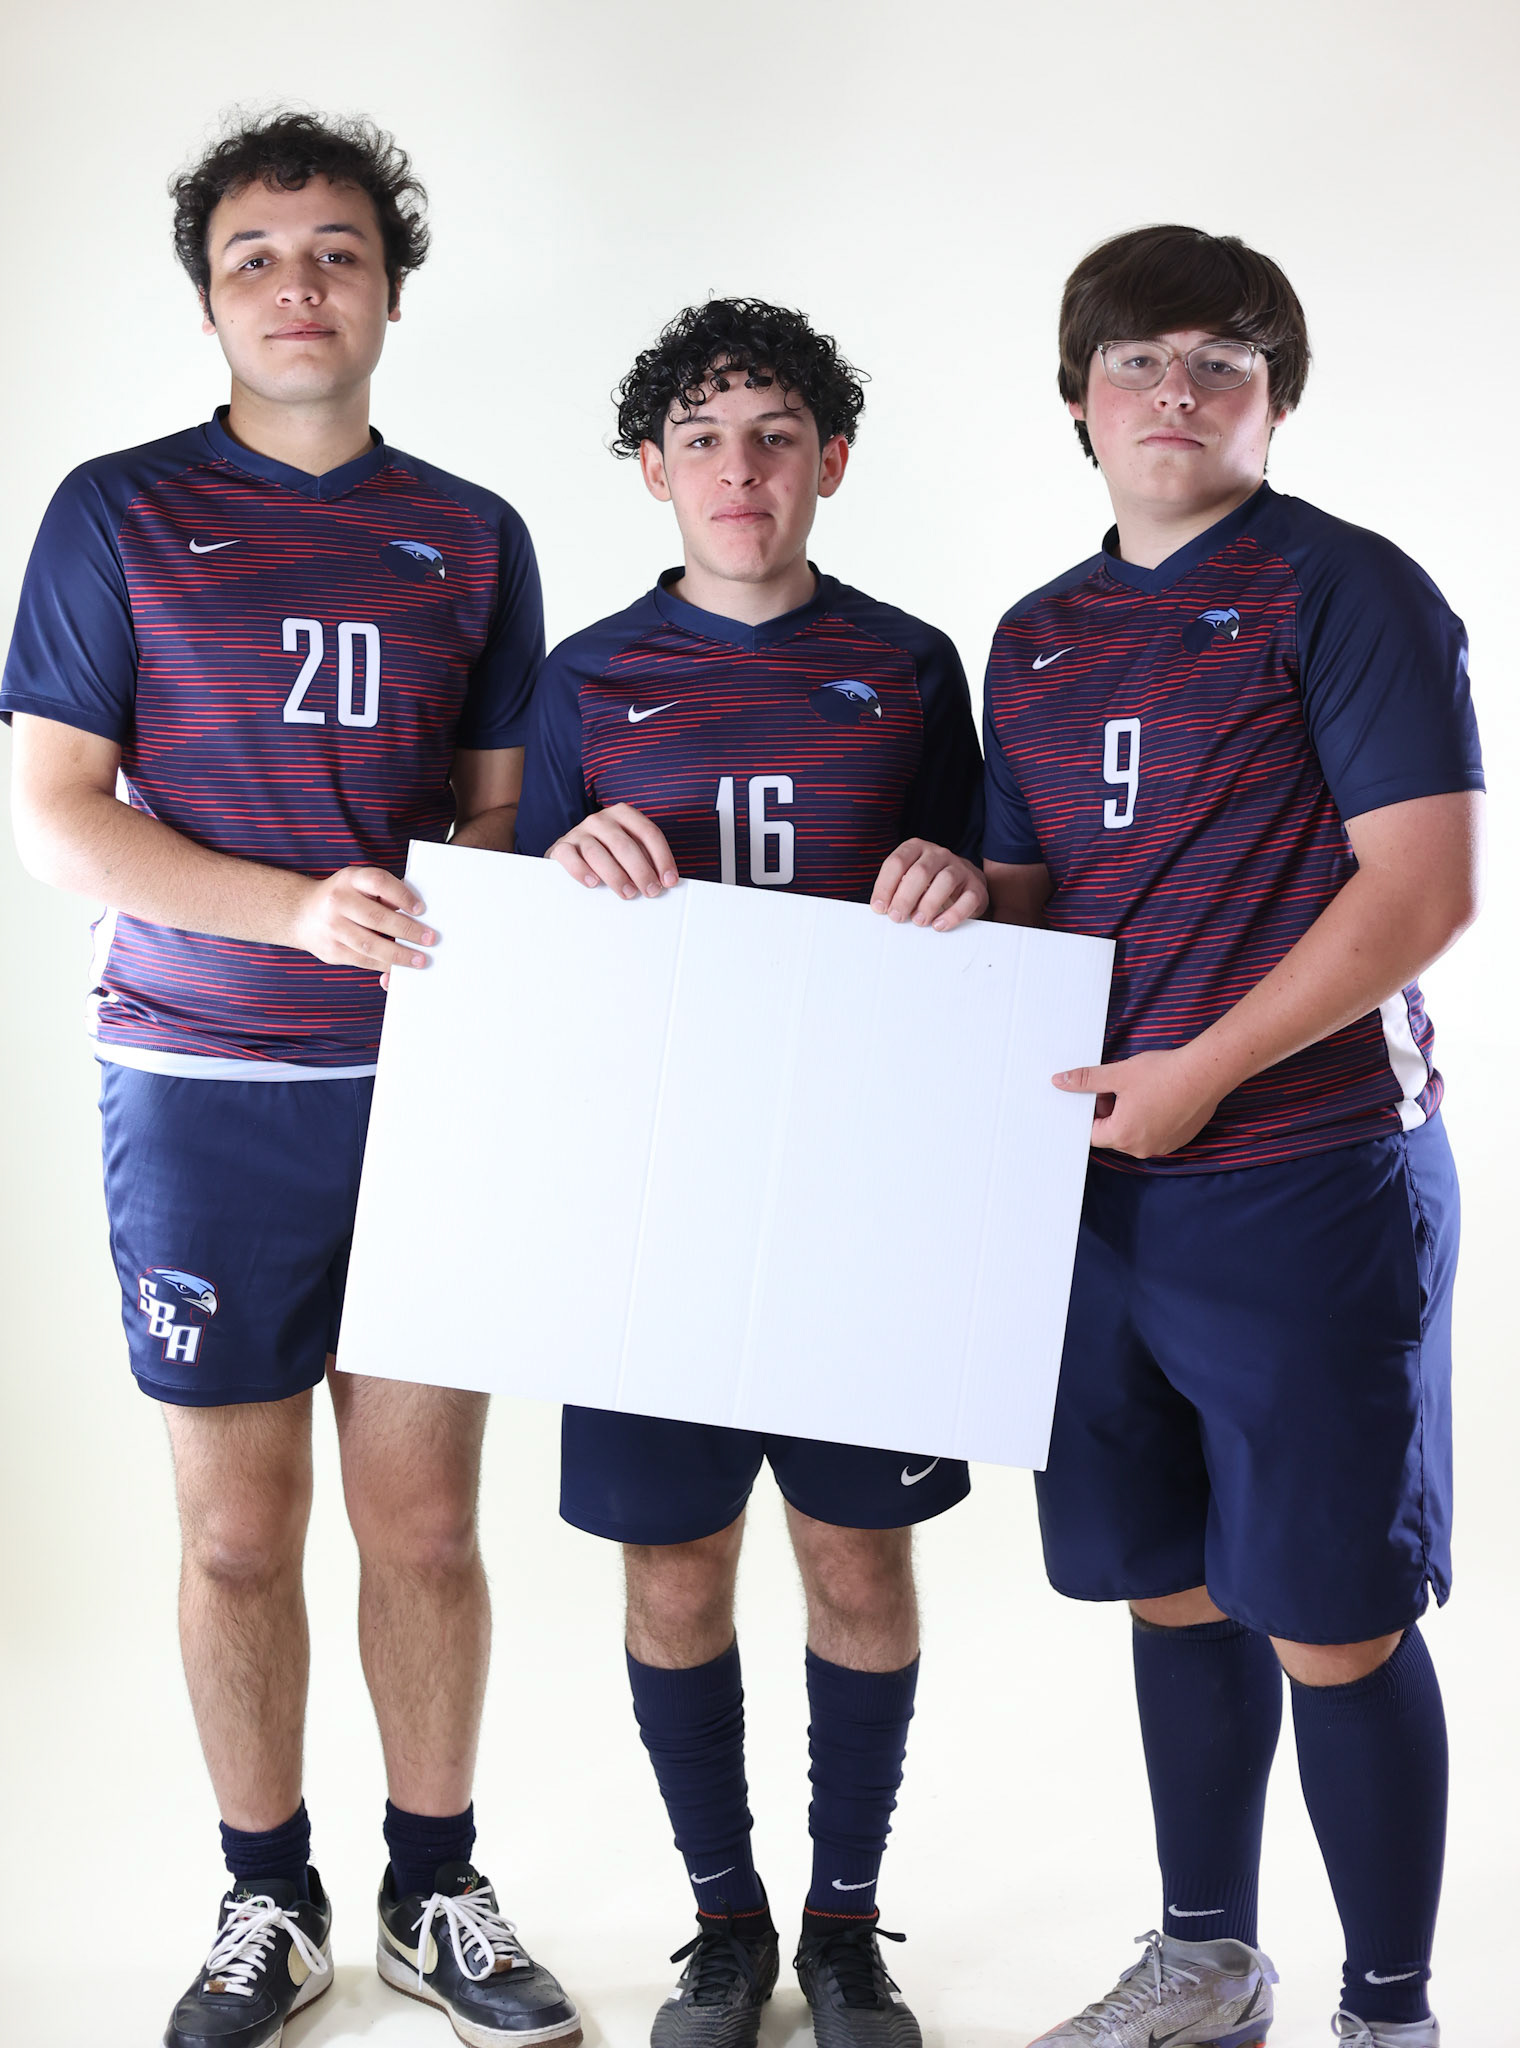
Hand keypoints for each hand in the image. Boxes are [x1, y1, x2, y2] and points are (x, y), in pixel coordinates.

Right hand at [289, 866, 435, 977]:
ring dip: (399, 955)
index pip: (379, 882)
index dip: (402, 895)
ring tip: (419, 960)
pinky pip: (363, 960)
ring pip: (370, 945)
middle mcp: (337, 901)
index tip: (421, 909)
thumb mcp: (359, 884)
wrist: (301, 913)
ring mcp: (332, 928)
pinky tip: (399, 967)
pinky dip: (384, 965)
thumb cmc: (343, 897)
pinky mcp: (331, 951)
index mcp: (349, 879)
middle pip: (377, 918)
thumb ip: (383, 894)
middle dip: (408, 930)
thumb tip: (416, 914)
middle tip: (430, 939)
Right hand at [548, 804, 678, 898]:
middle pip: (625, 845)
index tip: (669, 881)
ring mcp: (579, 831)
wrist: (570, 854)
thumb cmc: (608, 855)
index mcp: (623, 814)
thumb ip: (644, 859)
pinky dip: (582, 871)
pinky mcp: (561, 847)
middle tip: (651, 891)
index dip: (662, 858)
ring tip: (628, 893)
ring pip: (598, 852)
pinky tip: (594, 884)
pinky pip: (570, 857)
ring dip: (616, 875)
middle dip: (641, 870)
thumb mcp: (628, 851)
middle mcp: (601, 819)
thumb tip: (664, 882)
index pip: (648, 833)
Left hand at [869, 840, 987, 929]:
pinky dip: (952, 915)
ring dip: (928, 904)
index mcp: (916, 848)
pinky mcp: (976, 887)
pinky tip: (939, 925)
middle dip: (905, 897)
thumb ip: (895, 890)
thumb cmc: (928, 885)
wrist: (964, 884)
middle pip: (920, 872)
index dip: (885, 886)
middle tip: (897, 917)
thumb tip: (881, 909)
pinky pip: (967, 899)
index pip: (897, 862)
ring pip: (945, 881)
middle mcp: (938, 854)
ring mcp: (959, 868)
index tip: (879, 908)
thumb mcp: (909, 880)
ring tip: (918, 921)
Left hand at [1052, 1046, 1223, 1158]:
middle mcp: (1142, 1148)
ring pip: (1134, 1134)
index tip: (1095, 1096)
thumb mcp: (1118, 1074)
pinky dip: (1150, 1119)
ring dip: (1130, 1116)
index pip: (1092, 1133)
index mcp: (1123, 1136)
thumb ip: (1086, 1080)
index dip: (1089, 1112)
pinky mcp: (1177, 1140)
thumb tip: (1061, 1081)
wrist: (1205, 1073)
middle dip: (1109, 1113)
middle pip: (1113, 1135)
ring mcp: (1162, 1146)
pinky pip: (1154, 1133)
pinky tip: (1156, 1098)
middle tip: (1117, 1088)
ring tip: (1139, 1091)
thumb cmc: (1163, 1074)